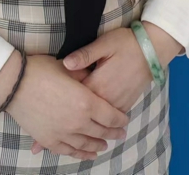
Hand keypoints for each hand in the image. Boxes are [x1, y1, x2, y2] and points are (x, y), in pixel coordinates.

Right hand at [3, 53, 129, 161]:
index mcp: (86, 101)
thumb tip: (90, 78)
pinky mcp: (49, 140)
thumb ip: (83, 75)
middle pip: (101, 131)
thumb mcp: (67, 67)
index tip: (124, 120)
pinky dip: (81, 154)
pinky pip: (69, 151)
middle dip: (113, 133)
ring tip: (104, 145)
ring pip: (87, 144)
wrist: (13, 82)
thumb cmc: (40, 69)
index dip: (119, 119)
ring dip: (98, 145)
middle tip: (120, 133)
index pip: (110, 115)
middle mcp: (78, 121)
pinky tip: (87, 154)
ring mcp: (63, 133)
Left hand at [30, 22, 181, 155]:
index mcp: (98, 84)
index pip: (74, 98)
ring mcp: (117, 104)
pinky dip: (94, 132)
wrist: (152, 50)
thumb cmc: (126, 43)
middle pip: (81, 118)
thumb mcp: (104, 44)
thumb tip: (65, 63)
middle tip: (38, 145)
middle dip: (60, 128)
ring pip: (94, 125)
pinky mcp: (124, 105)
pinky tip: (85, 140)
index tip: (36, 115)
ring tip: (55, 145)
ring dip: (76, 136)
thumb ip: (84, 55)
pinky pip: (107, 123)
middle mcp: (107, 99)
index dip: (55, 107)